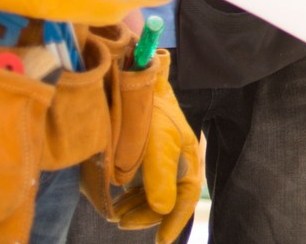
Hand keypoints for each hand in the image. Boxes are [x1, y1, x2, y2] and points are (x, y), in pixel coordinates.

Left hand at [111, 70, 200, 243]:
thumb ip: (160, 177)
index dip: (175, 222)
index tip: (161, 241)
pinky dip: (132, 194)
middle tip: (121, 223)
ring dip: (136, 206)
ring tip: (116, 215)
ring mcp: (163, 155)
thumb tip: (162, 210)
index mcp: (188, 159)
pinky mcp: (149, 150)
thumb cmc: (152, 110)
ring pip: (153, 192)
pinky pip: (144, 181)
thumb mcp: (158, 143)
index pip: (185, 199)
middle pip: (166, 199)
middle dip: (146, 215)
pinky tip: (120, 197)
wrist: (139, 78)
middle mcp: (178, 160)